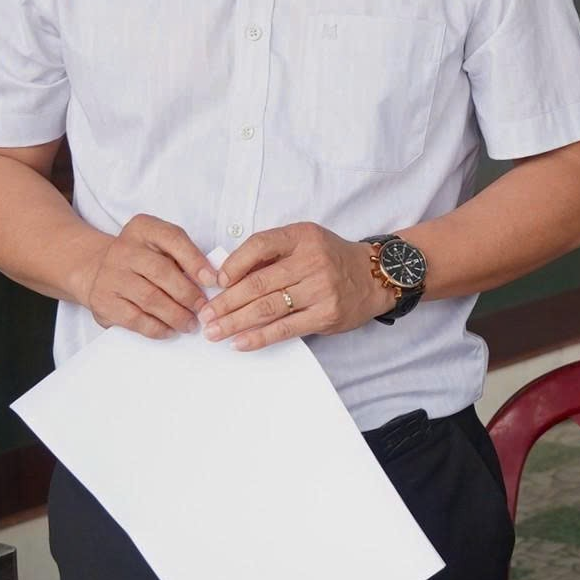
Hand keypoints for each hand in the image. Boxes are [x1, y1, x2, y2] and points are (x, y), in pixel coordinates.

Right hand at [74, 214, 213, 338]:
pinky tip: (170, 330)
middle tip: (204, 308)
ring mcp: (111, 276)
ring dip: (175, 315)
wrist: (96, 268)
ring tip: (191, 323)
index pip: (173, 238)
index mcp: (143, 229)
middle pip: (162, 272)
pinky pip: (134, 318)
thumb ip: (183, 255)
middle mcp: (124, 249)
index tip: (213, 280)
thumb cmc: (141, 259)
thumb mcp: (159, 245)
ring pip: (149, 298)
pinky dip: (157, 328)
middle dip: (188, 293)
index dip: (195, 261)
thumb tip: (212, 280)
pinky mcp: (104, 301)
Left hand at [199, 222, 394, 349]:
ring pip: (267, 308)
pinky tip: (240, 342)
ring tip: (215, 332)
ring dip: (235, 322)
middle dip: (226, 302)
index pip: (260, 245)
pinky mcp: (326, 315)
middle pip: (258, 283)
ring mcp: (320, 289)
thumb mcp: (304, 241)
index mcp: (302, 236)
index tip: (216, 283)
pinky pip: (285, 328)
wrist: (374, 276)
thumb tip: (227, 277)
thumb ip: (271, 254)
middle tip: (205, 315)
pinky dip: (259, 337)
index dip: (233, 265)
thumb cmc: (331, 259)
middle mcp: (311, 261)